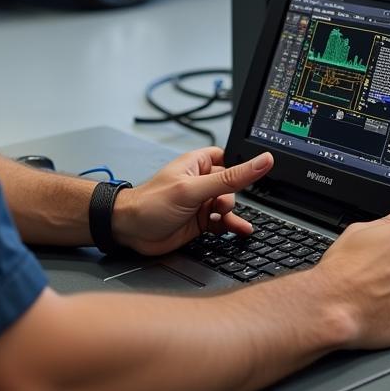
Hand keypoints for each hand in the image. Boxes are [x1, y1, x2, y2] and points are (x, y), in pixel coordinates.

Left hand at [111, 147, 273, 256]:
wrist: (129, 232)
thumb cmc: (151, 202)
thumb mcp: (194, 189)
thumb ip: (229, 178)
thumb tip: (260, 162)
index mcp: (198, 163)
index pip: (228, 158)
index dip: (241, 166)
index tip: (254, 175)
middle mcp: (201, 182)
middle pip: (232, 185)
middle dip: (231, 196)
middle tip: (218, 204)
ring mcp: (200, 203)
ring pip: (229, 205)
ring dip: (231, 213)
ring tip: (224, 218)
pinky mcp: (200, 222)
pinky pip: (222, 222)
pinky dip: (231, 226)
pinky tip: (241, 230)